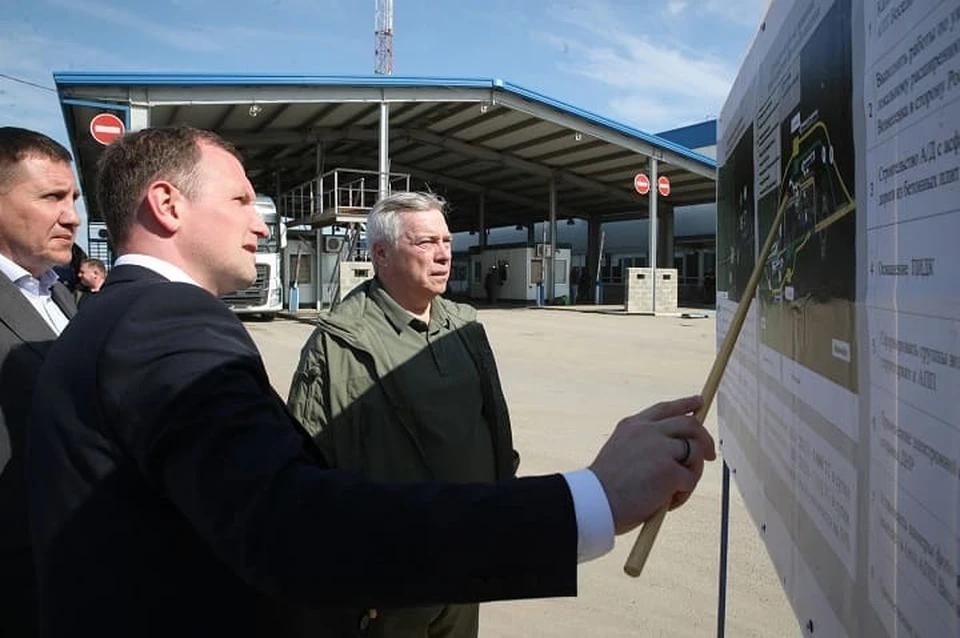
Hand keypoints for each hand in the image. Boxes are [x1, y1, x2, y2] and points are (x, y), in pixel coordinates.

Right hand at [588, 395, 715, 534]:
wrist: (596, 503)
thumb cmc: (606, 487)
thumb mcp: (622, 452)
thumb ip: (645, 446)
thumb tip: (679, 451)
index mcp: (633, 426)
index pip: (665, 409)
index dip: (684, 405)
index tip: (697, 403)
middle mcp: (648, 431)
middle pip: (689, 424)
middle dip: (704, 439)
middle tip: (710, 455)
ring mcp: (661, 449)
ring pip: (695, 452)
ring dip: (692, 473)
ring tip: (674, 492)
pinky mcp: (670, 471)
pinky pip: (690, 480)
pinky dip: (683, 494)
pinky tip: (665, 503)